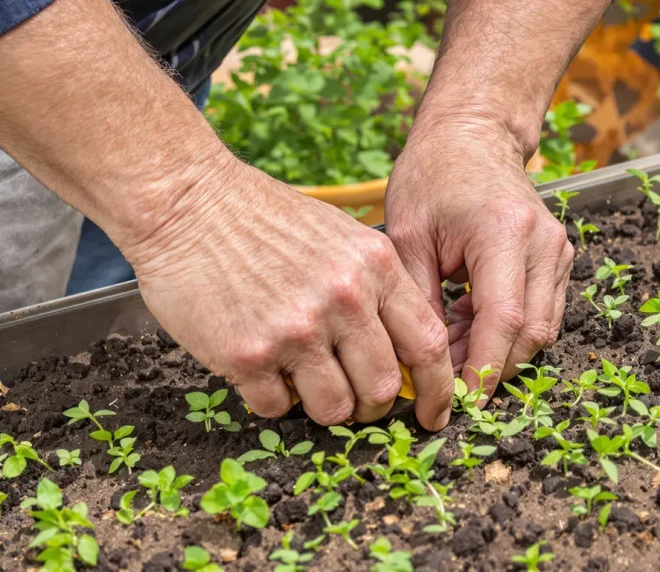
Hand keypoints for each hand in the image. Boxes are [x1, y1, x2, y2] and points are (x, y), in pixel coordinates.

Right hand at [120, 157, 453, 429]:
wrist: (186, 201)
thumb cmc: (266, 220)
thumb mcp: (343, 237)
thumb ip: (378, 288)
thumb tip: (406, 354)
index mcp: (375, 266)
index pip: (427, 344)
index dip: (438, 388)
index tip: (435, 413)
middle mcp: (343, 299)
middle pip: (383, 387)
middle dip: (374, 407)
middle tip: (358, 401)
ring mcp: (295, 329)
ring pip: (336, 408)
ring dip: (326, 408)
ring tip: (306, 382)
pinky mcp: (247, 354)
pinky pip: (278, 408)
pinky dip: (275, 400)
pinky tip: (262, 369)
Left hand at [385, 116, 573, 397]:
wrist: (473, 135)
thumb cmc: (432, 176)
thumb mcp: (407, 237)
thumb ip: (418, 302)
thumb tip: (421, 365)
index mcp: (503, 231)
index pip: (505, 319)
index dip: (484, 367)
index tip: (459, 399)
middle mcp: (543, 242)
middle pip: (532, 332)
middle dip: (491, 366)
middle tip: (444, 377)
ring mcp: (559, 250)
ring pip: (543, 329)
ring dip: (500, 351)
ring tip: (452, 343)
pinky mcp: (560, 257)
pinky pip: (543, 312)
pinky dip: (509, 330)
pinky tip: (470, 322)